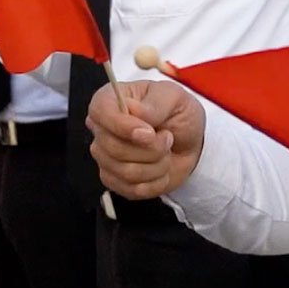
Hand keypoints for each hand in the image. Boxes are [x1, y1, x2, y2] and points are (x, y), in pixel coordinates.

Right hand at [85, 79, 205, 200]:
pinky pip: (132, 190)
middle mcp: (100, 130)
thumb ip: (154, 104)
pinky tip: (161, 169)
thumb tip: (135, 112)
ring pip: (126, 172)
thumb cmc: (177, 113)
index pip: (99, 113)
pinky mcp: (115, 181)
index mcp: (108, 101)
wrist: (189, 141)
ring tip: (166, 152)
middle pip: (114, 148)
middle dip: (152, 148)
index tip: (149, 132)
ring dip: (158, 165)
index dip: (123, 126)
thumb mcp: (174, 97)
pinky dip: (156, 182)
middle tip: (167, 137)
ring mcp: (105, 158)